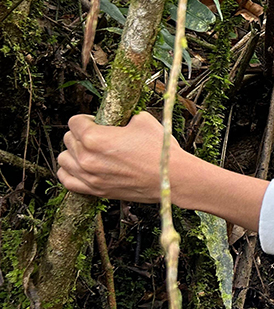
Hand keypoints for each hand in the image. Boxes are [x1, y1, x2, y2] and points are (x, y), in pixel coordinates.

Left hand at [57, 111, 269, 230]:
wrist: (173, 177)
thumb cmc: (160, 149)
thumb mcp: (142, 120)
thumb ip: (122, 118)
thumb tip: (117, 119)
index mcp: (95, 138)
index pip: (74, 122)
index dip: (86, 119)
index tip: (96, 121)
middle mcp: (87, 158)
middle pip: (68, 139)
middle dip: (80, 134)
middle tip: (98, 135)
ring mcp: (89, 177)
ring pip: (64, 159)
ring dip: (74, 152)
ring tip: (89, 151)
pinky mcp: (96, 191)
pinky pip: (67, 180)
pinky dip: (70, 172)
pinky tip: (81, 167)